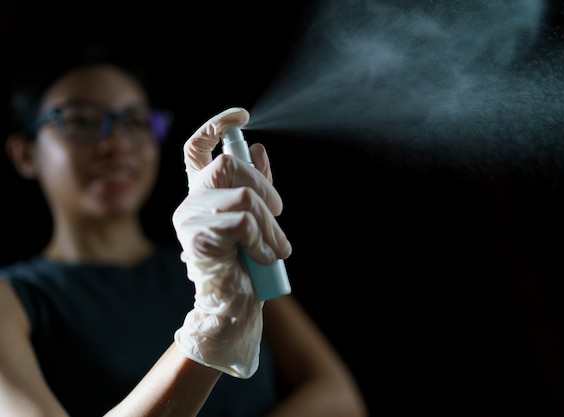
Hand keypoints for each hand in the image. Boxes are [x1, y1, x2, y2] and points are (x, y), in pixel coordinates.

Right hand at [172, 107, 290, 377]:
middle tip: (279, 213)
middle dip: (265, 186)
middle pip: (228, 164)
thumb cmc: (244, 261)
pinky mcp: (197, 238)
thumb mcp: (254, 218)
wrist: (232, 303)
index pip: (197, 146)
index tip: (242, 114)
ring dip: (270, 223)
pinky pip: (243, 222)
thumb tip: (259, 148)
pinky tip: (264, 255)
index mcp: (201, 192)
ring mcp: (190, 219)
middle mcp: (190, 200)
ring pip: (243, 196)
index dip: (216, 125)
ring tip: (278, 248)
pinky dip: (263, 239)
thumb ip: (254, 185)